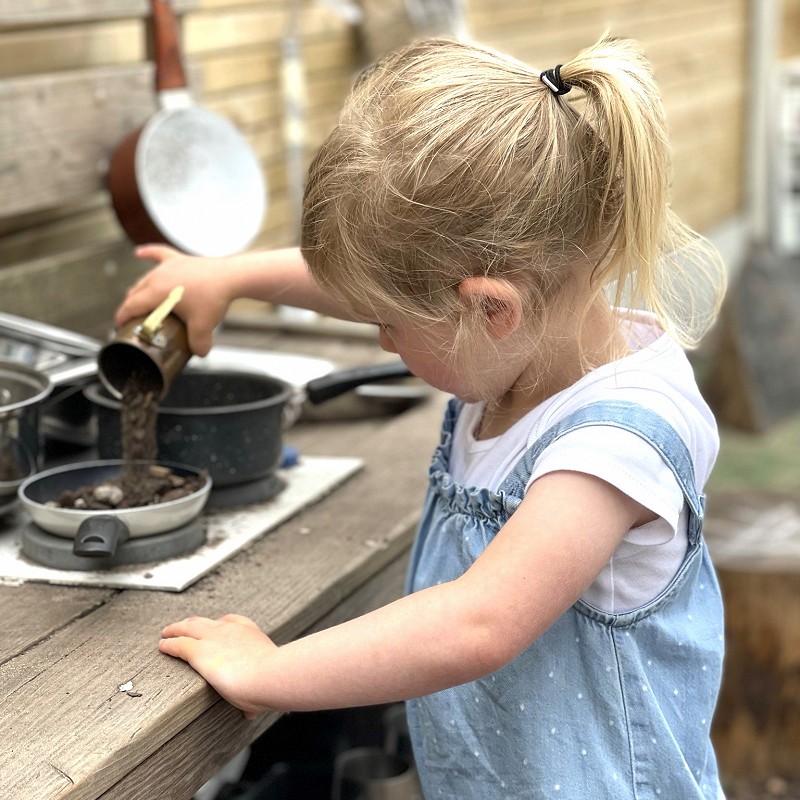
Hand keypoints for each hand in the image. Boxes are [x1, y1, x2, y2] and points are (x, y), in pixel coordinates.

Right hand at [116, 245, 235, 355]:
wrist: (231, 277)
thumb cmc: (214, 298)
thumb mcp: (202, 328)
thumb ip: (198, 345)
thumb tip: (199, 354)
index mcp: (156, 293)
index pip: (130, 306)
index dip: (122, 318)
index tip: (120, 327)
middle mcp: (157, 277)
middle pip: (135, 292)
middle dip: (131, 307)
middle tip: (136, 320)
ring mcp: (168, 266)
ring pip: (145, 278)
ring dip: (140, 290)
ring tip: (139, 300)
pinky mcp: (180, 260)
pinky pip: (159, 254)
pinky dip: (148, 254)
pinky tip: (140, 253)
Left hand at [159, 613, 277, 718]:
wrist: (270, 676)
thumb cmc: (272, 680)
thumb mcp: (263, 682)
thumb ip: (252, 697)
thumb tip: (250, 710)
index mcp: (249, 633)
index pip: (231, 621)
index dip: (219, 624)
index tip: (213, 627)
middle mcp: (230, 630)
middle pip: (205, 621)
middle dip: (192, 624)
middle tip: (183, 627)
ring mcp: (214, 638)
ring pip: (189, 627)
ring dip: (176, 629)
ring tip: (167, 632)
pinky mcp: (200, 651)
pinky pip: (179, 644)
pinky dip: (169, 644)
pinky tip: (163, 646)